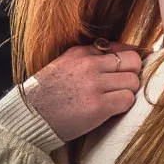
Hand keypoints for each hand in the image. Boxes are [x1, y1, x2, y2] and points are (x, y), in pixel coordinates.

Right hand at [24, 42, 143, 141]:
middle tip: (122, 86)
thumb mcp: (64, 64)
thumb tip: (119, 54)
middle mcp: (89, 64)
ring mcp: (94, 85)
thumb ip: (89, 57)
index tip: (127, 70)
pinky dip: (123, 106)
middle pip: (133, 62)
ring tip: (114, 99)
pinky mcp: (97, 106)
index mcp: (82, 52)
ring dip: (128, 92)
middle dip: (132, 74)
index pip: (121, 48)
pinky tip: (111, 109)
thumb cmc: (47, 94)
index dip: (128, 61)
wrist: (30, 116)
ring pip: (133, 82)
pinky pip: (127, 100)